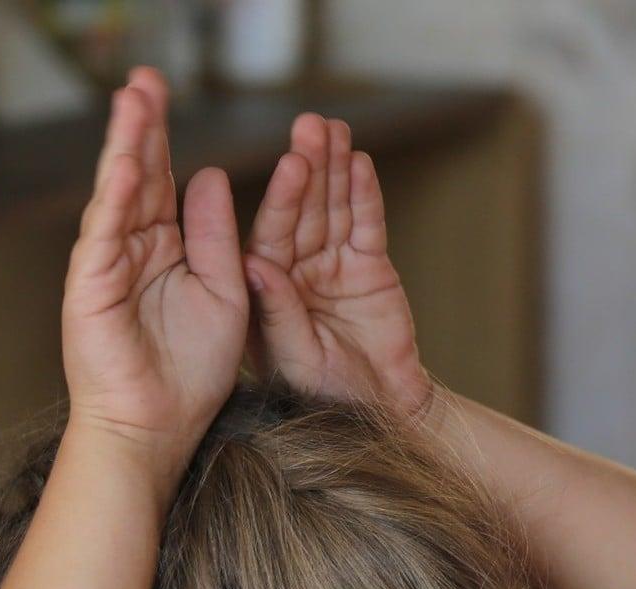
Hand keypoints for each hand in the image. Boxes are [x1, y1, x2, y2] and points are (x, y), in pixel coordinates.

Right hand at [62, 68, 249, 482]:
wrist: (159, 427)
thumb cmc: (192, 372)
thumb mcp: (224, 292)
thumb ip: (214, 235)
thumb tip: (208, 175)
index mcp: (165, 249)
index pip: (164, 181)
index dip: (163, 137)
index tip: (162, 92)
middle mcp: (132, 250)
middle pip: (138, 176)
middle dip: (140, 126)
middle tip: (144, 78)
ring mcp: (108, 266)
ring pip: (118, 195)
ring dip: (126, 147)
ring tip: (134, 102)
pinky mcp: (92, 289)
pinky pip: (107, 235)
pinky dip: (118, 200)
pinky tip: (129, 165)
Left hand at [244, 112, 433, 413]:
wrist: (381, 414)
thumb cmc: (327, 397)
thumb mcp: (294, 360)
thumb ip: (275, 312)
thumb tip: (254, 264)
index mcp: (266, 289)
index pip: (270, 233)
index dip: (282, 197)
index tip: (291, 164)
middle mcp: (296, 269)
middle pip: (302, 209)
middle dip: (309, 167)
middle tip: (312, 127)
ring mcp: (333, 265)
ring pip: (333, 207)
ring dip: (335, 168)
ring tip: (336, 129)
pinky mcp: (370, 268)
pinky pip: (367, 226)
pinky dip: (365, 196)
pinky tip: (361, 164)